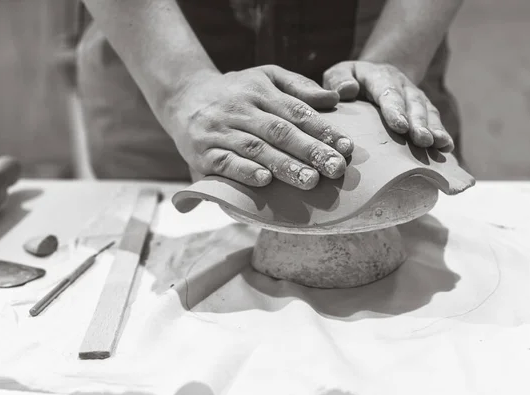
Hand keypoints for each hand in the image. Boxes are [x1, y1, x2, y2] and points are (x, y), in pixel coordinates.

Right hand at [161, 65, 353, 189]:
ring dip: (284, 166)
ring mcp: (220, 131)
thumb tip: (334, 98)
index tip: (346, 147)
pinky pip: (224, 162)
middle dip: (310, 151)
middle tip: (336, 169)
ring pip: (255, 148)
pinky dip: (244, 171)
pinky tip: (264, 181)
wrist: (183, 97)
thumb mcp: (265, 77)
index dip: (322, 129)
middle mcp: (240, 109)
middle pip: (279, 131)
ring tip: (310, 181)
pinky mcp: (202, 152)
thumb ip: (299, 87)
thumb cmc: (235, 91)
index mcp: (260, 90)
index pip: (296, 111)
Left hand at [323, 61, 453, 151]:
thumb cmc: (347, 81)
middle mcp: (401, 84)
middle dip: (419, 122)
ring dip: (434, 128)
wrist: (368, 76)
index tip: (401, 126)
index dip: (395, 109)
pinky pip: (433, 119)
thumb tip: (348, 90)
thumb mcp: (337, 74)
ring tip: (440, 145)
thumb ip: (338, 79)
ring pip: (427, 111)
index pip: (387, 92)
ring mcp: (413, 96)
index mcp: (379, 76)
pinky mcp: (421, 109)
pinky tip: (447, 148)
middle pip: (412, 102)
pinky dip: (441, 132)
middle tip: (423, 140)